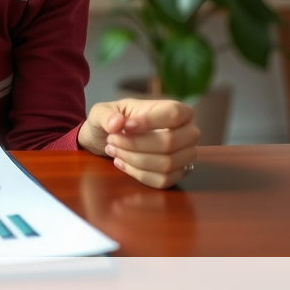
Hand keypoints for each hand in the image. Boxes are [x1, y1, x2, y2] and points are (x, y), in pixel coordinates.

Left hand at [78, 99, 199, 188]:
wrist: (109, 139)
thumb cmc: (112, 120)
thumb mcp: (101, 112)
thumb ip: (106, 115)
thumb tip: (117, 122)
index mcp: (175, 109)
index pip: (174, 114)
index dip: (150, 122)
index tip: (126, 127)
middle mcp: (187, 132)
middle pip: (169, 143)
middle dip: (135, 145)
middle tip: (112, 140)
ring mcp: (185, 155)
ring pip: (166, 164)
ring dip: (134, 160)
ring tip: (113, 151)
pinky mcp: (177, 174)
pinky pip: (163, 180)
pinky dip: (139, 174)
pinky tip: (122, 164)